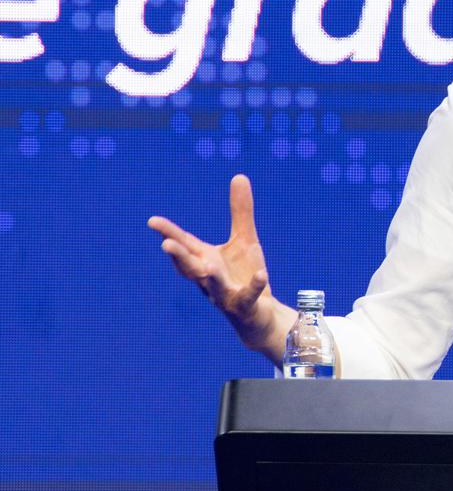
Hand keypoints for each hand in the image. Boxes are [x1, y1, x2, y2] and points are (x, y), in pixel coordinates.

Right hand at [148, 174, 279, 349]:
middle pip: (190, 267)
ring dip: (209, 276)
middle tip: (166, 244)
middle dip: (179, 256)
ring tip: (207, 265)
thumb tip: (240, 175)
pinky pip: (248, 296)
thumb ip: (240, 211)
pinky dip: (254, 285)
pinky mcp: (245, 306)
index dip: (169, 233)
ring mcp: (225, 294)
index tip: (152, 221)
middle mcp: (209, 278)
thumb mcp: (245, 239)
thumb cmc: (244, 275)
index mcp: (205, 260)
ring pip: (213, 286)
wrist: (259, 315)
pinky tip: (262, 273)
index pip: (184, 245)